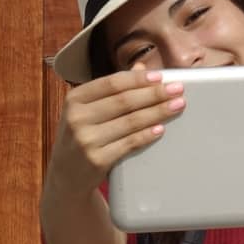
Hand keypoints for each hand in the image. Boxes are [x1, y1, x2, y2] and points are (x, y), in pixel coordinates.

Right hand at [47, 63, 184, 193]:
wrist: (66, 176)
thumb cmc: (81, 136)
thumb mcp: (87, 110)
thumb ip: (112, 89)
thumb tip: (141, 67)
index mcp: (75, 98)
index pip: (112, 83)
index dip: (139, 79)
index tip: (160, 77)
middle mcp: (77, 117)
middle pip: (125, 101)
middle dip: (155, 94)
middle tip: (177, 90)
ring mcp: (86, 140)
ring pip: (130, 122)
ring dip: (157, 112)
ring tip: (176, 106)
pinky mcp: (97, 160)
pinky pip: (129, 144)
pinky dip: (147, 135)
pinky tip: (161, 128)